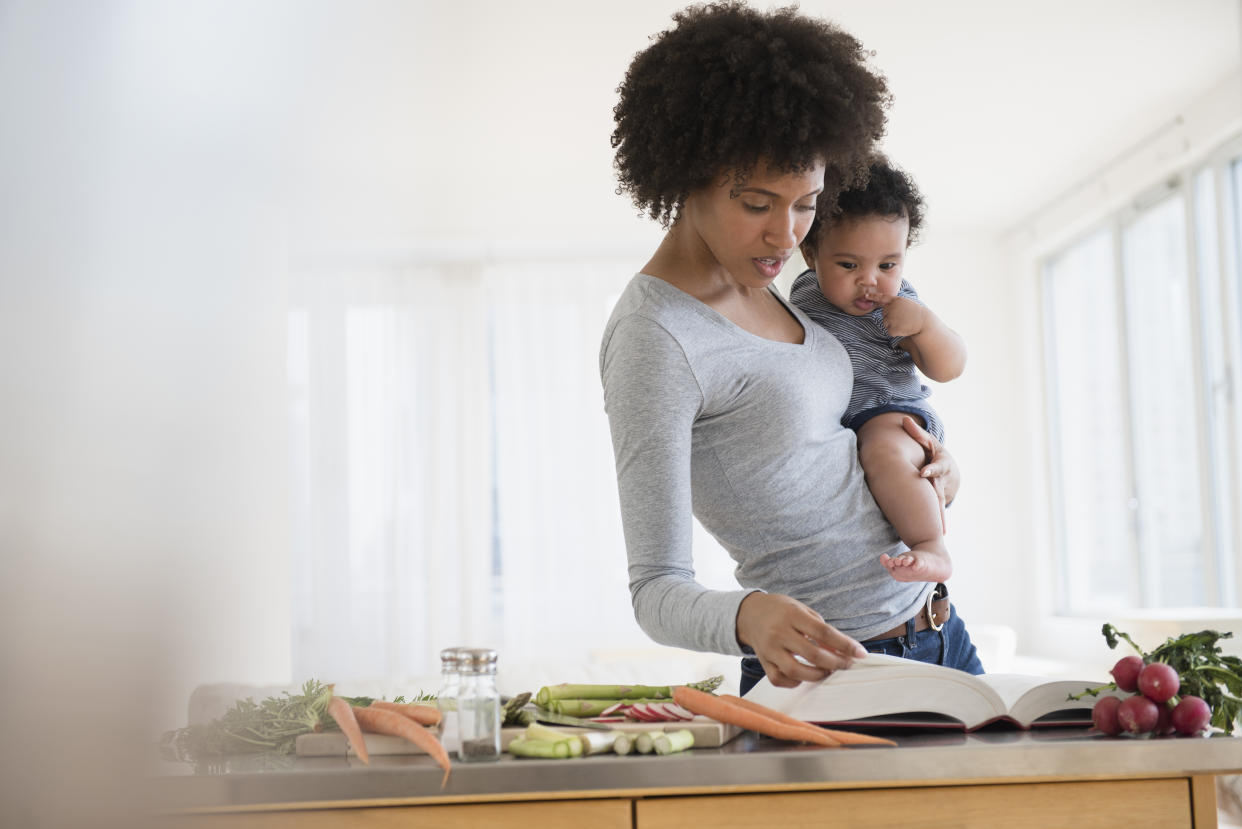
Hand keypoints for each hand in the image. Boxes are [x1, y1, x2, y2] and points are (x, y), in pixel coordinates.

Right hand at [736, 592, 866, 687]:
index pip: (823, 632)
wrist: (749, 613)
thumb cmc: (781, 611)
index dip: (845, 645)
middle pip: (812, 654)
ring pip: (796, 671)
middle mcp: (779, 632)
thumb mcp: (802, 610)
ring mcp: (769, 649)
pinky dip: (795, 682)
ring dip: (818, 675)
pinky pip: (780, 679)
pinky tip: (804, 675)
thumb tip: (842, 651)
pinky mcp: (763, 662)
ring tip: (828, 671)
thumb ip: (821, 629)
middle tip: (847, 664)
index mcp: (792, 615)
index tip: (861, 653)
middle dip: (836, 663)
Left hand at [863, 290, 926, 338]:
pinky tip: (903, 329)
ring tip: (904, 323)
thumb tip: (885, 307)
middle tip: (903, 318)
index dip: (874, 297)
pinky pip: (889, 331)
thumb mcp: (906, 303)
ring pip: (886, 323)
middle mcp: (891, 308)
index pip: (882, 298)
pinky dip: (895, 332)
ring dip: (893, 325)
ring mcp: (891, 318)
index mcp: (896, 300)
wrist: (924, 323)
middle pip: (884, 314)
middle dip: (891, 317)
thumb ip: (895, 303)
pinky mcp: (892, 328)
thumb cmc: (917, 314)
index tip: (867, 296)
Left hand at [900, 415, 958, 530]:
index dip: (931, 469)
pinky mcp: (937, 503)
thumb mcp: (929, 442)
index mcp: (941, 465)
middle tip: (932, 507)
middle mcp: (942, 481)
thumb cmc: (935, 454)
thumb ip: (917, 433)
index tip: (923, 472)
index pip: (936, 467)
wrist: (950, 471)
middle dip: (936, 498)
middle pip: (939, 490)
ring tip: (940, 530)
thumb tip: (905, 420)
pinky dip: (937, 524)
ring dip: (940, 517)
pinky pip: (935, 514)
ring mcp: (941, 493)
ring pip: (939, 506)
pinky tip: (938, 536)